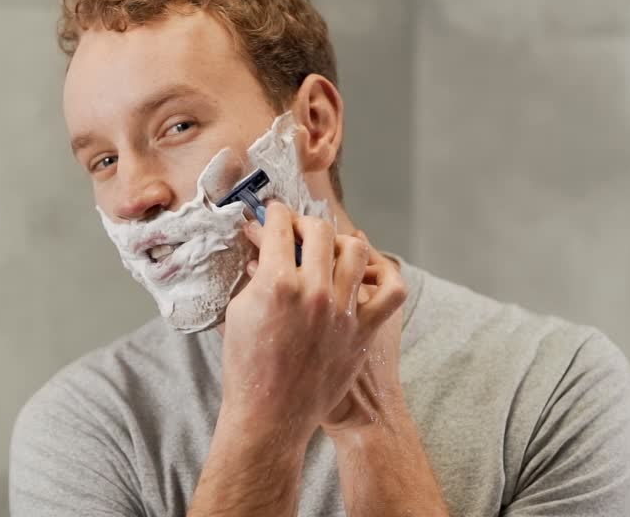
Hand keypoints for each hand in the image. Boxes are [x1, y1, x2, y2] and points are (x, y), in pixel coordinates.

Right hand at [219, 202, 406, 446]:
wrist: (270, 415)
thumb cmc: (247, 367)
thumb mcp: (239, 312)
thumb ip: (256, 274)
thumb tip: (262, 246)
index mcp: (277, 284)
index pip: (280, 226)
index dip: (274, 214)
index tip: (273, 215)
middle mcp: (314, 293)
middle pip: (320, 230)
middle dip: (304, 222)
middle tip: (296, 230)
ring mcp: (343, 311)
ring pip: (356, 250)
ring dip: (340, 242)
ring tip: (328, 250)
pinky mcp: (363, 331)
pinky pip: (390, 290)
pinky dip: (384, 273)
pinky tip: (366, 271)